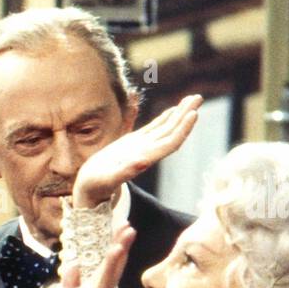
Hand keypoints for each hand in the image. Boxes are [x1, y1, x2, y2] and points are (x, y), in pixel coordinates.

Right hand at [71, 94, 201, 210]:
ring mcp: (142, 147)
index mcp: (144, 159)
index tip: (193, 114)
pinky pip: (154, 129)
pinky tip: (173, 109)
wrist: (90, 190)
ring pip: (166, 128)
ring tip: (193, 98)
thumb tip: (143, 162)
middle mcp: (147, 152)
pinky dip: (165, 118)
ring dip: (180, 114)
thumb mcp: (107, 180)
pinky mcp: (134, 144)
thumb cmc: (95, 187)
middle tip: (199, 97)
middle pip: (172, 132)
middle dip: (186, 115)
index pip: (170, 143)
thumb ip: (124, 173)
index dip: (182, 129)